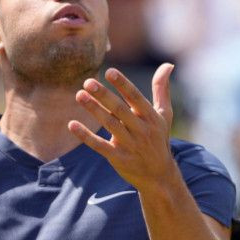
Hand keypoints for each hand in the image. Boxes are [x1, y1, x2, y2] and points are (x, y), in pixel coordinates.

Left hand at [70, 64, 176, 188]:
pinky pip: (100, 146)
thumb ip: (161, 89)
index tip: (109, 71)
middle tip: (88, 82)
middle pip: (120, 110)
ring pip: (110, 125)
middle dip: (104, 95)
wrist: (159, 176)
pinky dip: (86, 136)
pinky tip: (72, 124)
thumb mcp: (164, 114)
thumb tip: (168, 64)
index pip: (135, 97)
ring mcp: (130, 145)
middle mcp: (142, 130)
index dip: (123, 84)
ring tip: (79, 95)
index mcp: (151, 117)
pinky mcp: (118, 159)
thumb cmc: (159, 138)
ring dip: (94, 110)